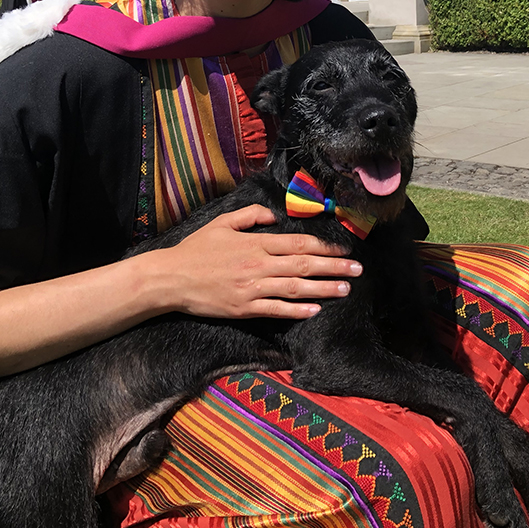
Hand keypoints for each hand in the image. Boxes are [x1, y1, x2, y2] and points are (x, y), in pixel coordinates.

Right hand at [143, 204, 362, 320]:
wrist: (170, 278)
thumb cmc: (196, 249)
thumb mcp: (222, 223)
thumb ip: (251, 216)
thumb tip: (276, 218)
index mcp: (255, 243)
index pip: (298, 244)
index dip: (324, 248)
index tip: (344, 251)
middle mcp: (258, 265)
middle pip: (303, 266)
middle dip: (334, 268)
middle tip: (357, 270)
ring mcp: (252, 289)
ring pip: (295, 289)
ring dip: (323, 289)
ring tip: (345, 289)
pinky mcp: (243, 308)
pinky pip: (275, 310)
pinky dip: (296, 311)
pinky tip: (314, 311)